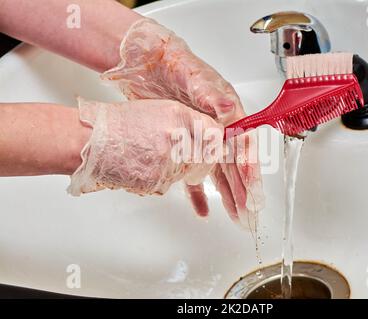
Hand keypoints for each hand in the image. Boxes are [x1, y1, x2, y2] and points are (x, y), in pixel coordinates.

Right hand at [68, 98, 222, 200]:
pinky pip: (168, 184)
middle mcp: (177, 139)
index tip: (213, 147)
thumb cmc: (119, 125)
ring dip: (175, 170)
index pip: (215, 133)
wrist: (90, 142)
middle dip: (198, 161)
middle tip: (180, 157)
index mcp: (179, 117)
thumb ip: (186, 122)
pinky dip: (159, 179)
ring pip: (186, 173)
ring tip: (149, 157)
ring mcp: (168, 162)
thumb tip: (206, 135)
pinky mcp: (157, 182)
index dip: (215, 143)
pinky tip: (142, 166)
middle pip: (205, 158)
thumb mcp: (159, 111)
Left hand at [101, 19, 263, 227]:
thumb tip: (230, 109)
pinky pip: (194, 173)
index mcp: (227, 112)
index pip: (243, 146)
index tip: (253, 194)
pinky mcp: (184, 144)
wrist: (146, 62)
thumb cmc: (172, 65)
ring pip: (218, 171)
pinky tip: (203, 207)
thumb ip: (211, 97)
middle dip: (243, 191)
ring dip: (228, 194)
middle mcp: (218, 127)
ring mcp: (201, 137)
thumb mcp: (192, 78)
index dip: (249, 171)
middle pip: (235, 164)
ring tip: (237, 215)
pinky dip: (198, 191)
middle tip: (250, 214)